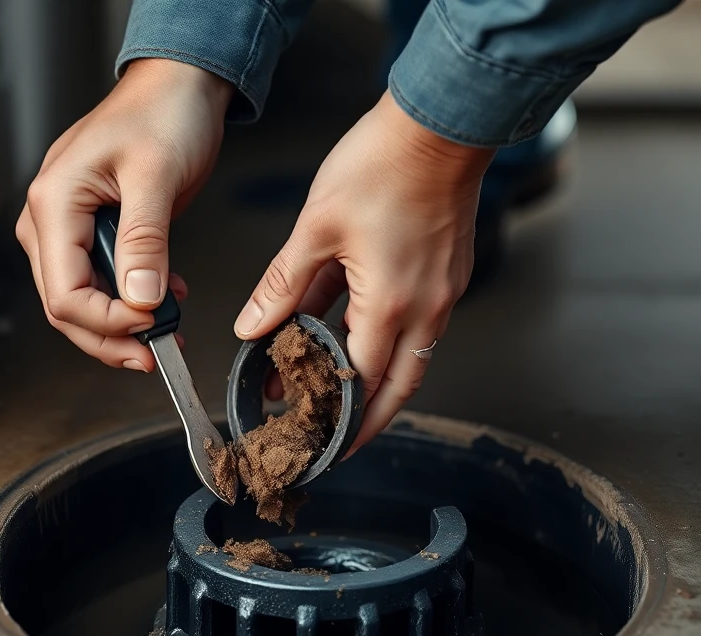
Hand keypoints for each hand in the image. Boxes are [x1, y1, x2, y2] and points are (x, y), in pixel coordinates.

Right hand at [16, 59, 233, 370]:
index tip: (153, 327)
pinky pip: (96, 280)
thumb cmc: (164, 113)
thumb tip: (140, 302)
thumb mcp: (157, 177)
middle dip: (110, 337)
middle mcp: (48, 218)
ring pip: (79, 300)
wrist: (177, 85)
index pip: (65, 293)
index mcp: (54, 202)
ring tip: (165, 333)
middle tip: (155, 355)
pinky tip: (165, 302)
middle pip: (64, 306)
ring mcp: (64, 226)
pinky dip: (127, 301)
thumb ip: (145, 243)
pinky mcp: (88, 231)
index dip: (107, 322)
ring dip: (119, 325)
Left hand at [236, 92, 494, 454]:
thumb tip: (253, 327)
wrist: (440, 125)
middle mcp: (425, 310)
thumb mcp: (316, 228)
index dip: (334, 416)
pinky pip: (420, 329)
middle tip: (338, 445)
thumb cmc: (383, 164)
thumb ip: (282, 285)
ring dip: (378, 385)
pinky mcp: (447, 275)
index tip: (312, 436)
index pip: (360, 383)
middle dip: (367, 424)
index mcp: (389, 305)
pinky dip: (390, 346)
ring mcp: (442, 294)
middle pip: (398, 390)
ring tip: (339, 397)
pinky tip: (357, 337)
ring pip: (412, 362)